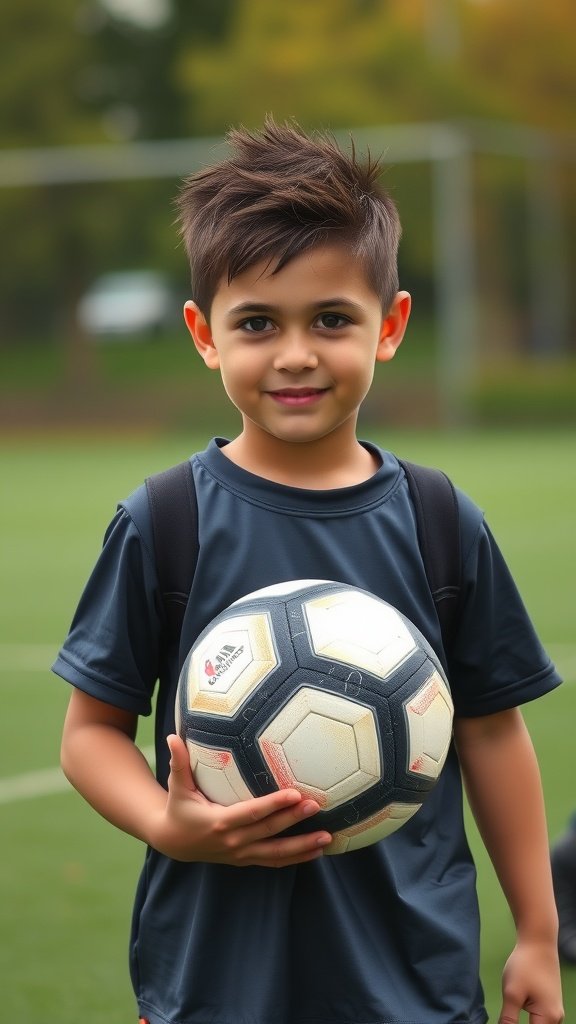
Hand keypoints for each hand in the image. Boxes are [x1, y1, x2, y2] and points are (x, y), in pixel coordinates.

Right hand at [150, 734, 331, 865]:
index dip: (273, 805)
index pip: (251, 813)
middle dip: (294, 820)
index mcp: (219, 822)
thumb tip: (171, 736)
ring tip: (327, 837)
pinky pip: (274, 861)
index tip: (294, 794)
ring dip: (302, 847)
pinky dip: (296, 858)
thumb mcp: (177, 786)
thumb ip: (178, 762)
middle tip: (317, 806)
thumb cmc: (179, 808)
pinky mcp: (246, 859)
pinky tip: (317, 851)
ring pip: (276, 854)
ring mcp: (240, 854)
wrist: (173, 842)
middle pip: (268, 832)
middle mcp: (232, 842)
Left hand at [499, 939, 563, 1022]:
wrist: (538, 942)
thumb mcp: (511, 993)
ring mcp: (555, 1011)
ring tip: (510, 1015)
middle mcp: (556, 1019)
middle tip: (506, 1018)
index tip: (505, 1021)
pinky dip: (530, 1020)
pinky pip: (540, 1020)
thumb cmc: (525, 966)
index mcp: (548, 1018)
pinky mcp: (550, 1003)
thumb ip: (508, 1019)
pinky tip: (517, 1012)